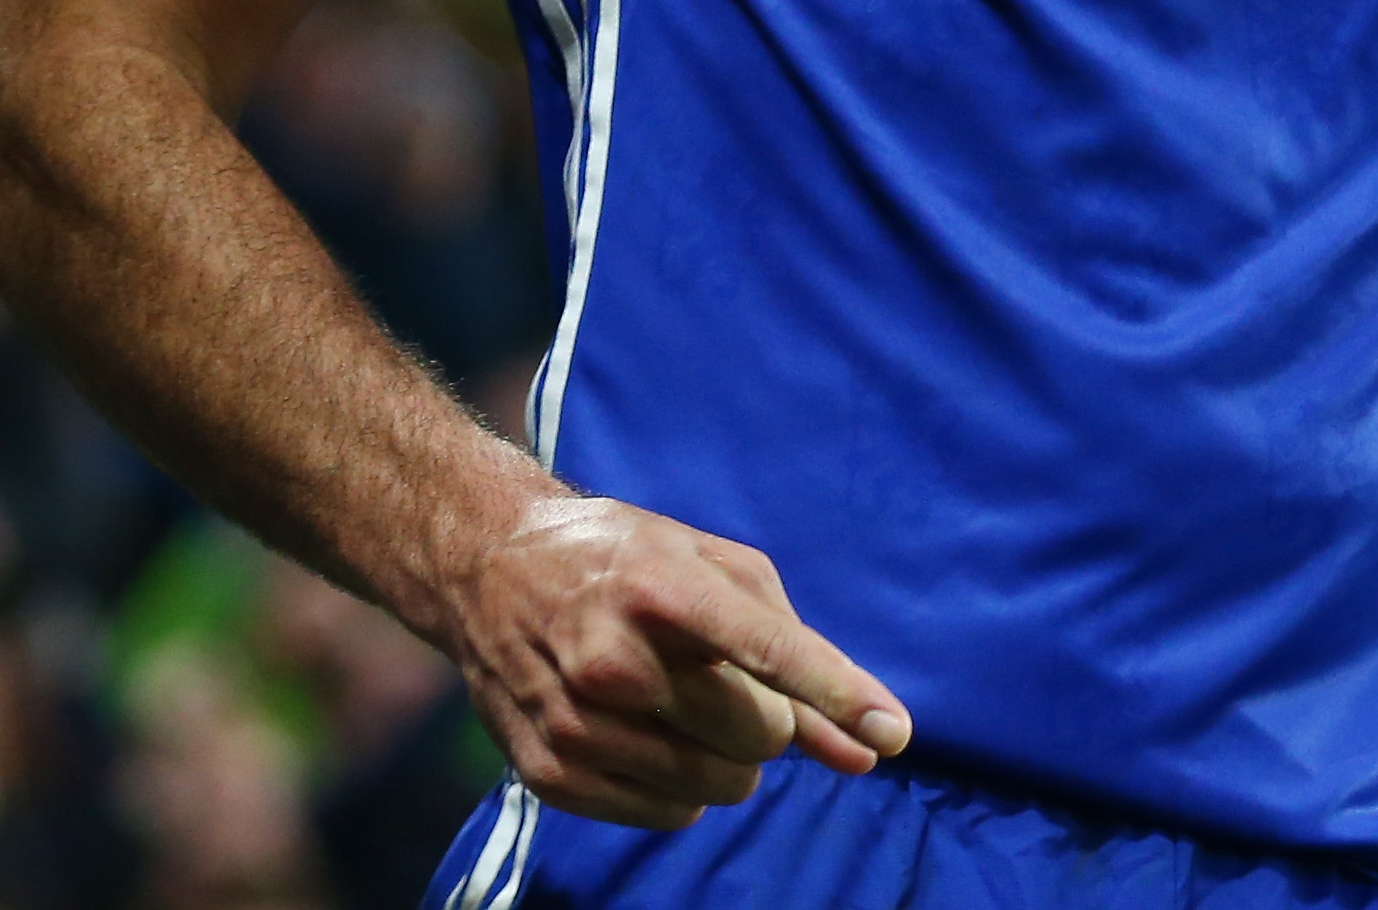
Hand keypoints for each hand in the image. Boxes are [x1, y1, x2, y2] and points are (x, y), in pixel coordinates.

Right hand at [429, 488, 910, 828]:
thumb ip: (799, 655)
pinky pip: (669, 816)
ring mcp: (576, 721)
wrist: (486, 566)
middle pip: (758, 735)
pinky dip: (679, 788)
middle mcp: (613, 657)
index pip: (768, 650)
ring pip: (719, 787)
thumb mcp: (713, 571)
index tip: (891, 734)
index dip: (836, 694)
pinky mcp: (551, 772)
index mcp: (660, 585)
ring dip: (726, 760)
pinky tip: (645, 736)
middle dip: (768, 720)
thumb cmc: (625, 561)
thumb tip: (871, 750)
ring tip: (683, 707)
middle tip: (726, 682)